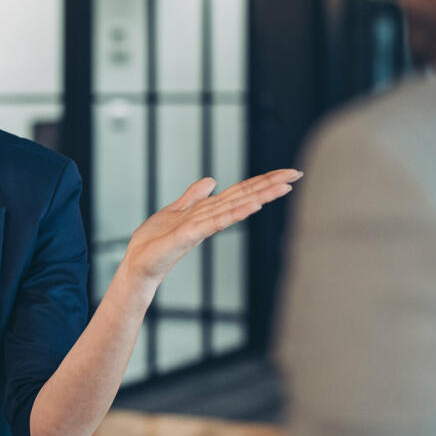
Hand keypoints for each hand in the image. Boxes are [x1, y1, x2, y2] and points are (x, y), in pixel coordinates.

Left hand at [123, 170, 301, 284]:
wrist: (138, 263)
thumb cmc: (156, 242)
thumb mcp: (176, 210)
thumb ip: (194, 196)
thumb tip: (211, 180)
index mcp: (209, 211)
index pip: (241, 192)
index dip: (263, 180)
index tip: (287, 171)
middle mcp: (211, 218)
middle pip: (245, 197)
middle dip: (270, 185)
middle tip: (297, 174)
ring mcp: (202, 227)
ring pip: (236, 207)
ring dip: (261, 196)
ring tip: (284, 186)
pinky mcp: (189, 235)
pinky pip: (215, 222)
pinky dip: (235, 213)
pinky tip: (252, 206)